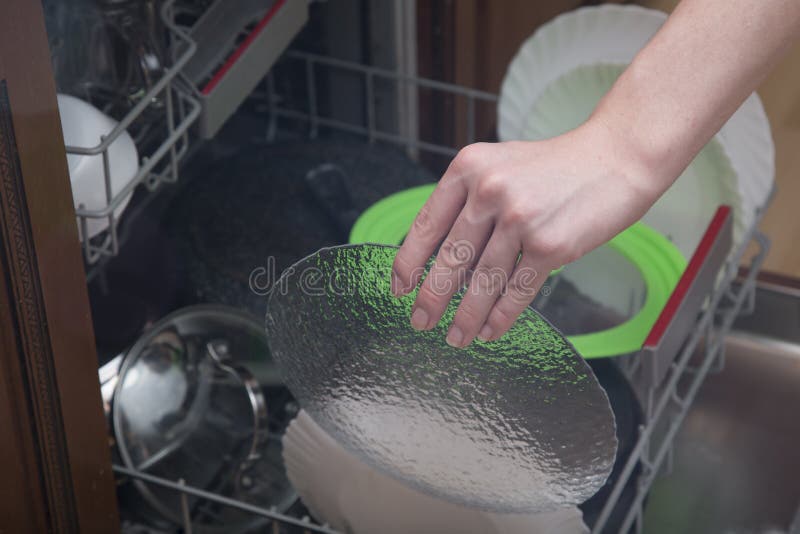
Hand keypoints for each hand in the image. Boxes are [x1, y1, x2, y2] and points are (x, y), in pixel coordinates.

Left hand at [391, 121, 660, 346]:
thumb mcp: (499, 166)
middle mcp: (489, 190)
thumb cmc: (556, 166)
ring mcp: (520, 218)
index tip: (400, 289)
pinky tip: (490, 331)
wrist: (616, 156)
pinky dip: (501, 316)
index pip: (426, 225)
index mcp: (468, 168)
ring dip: (466, 317)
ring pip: (483, 281)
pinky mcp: (551, 244)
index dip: (409, 263)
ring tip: (457, 338)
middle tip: (421, 322)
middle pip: (450, 259)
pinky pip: (517, 290)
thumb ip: (469, 200)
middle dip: (431, 299)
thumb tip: (438, 255)